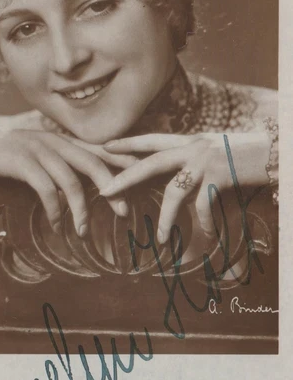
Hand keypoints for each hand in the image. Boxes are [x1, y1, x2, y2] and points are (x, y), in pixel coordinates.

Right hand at [0, 129, 136, 236]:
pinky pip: (46, 189)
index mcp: (63, 141)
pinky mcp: (23, 162)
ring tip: (84, 232)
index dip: (122, 161)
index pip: (99, 149)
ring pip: (71, 180)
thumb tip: (83, 187)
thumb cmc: (11, 155)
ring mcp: (40, 150)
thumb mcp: (40, 155)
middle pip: (93, 162)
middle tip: (124, 211)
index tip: (143, 175)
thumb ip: (62, 164)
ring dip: (81, 209)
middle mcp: (56, 142)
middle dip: (112, 187)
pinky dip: (54, 210)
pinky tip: (56, 225)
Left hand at [99, 132, 271, 241]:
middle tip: (105, 191)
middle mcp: (193, 148)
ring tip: (161, 239)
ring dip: (166, 218)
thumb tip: (176, 174)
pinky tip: (207, 237)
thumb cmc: (244, 152)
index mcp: (189, 140)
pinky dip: (205, 224)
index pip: (151, 140)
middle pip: (151, 162)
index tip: (104, 146)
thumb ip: (192, 158)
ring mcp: (205, 162)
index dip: (128, 142)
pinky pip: (203, 206)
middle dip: (126, 177)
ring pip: (174, 192)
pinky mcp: (220, 177)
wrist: (275, 150)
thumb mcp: (213, 149)